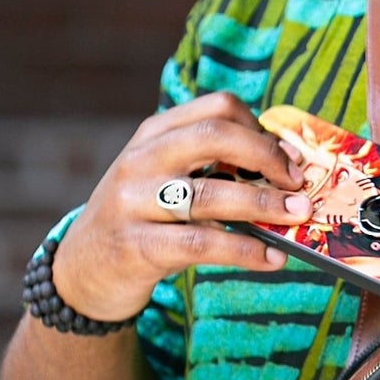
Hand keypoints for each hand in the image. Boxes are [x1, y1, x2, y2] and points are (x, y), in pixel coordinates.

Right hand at [50, 93, 312, 321]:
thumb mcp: (164, 178)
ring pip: (211, 194)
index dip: (260, 129)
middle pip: (215, 137)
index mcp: (154, 134)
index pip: (217, 108)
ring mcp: (133, 202)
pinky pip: (201, 243)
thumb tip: (287, 168)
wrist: (80, 271)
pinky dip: (245, 250)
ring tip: (298, 217)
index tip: (290, 157)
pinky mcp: (136, 246)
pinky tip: (273, 258)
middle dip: (266, 157)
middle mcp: (141, 160)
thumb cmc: (142, 219)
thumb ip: (211, 165)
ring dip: (264, 204)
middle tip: (299, 184)